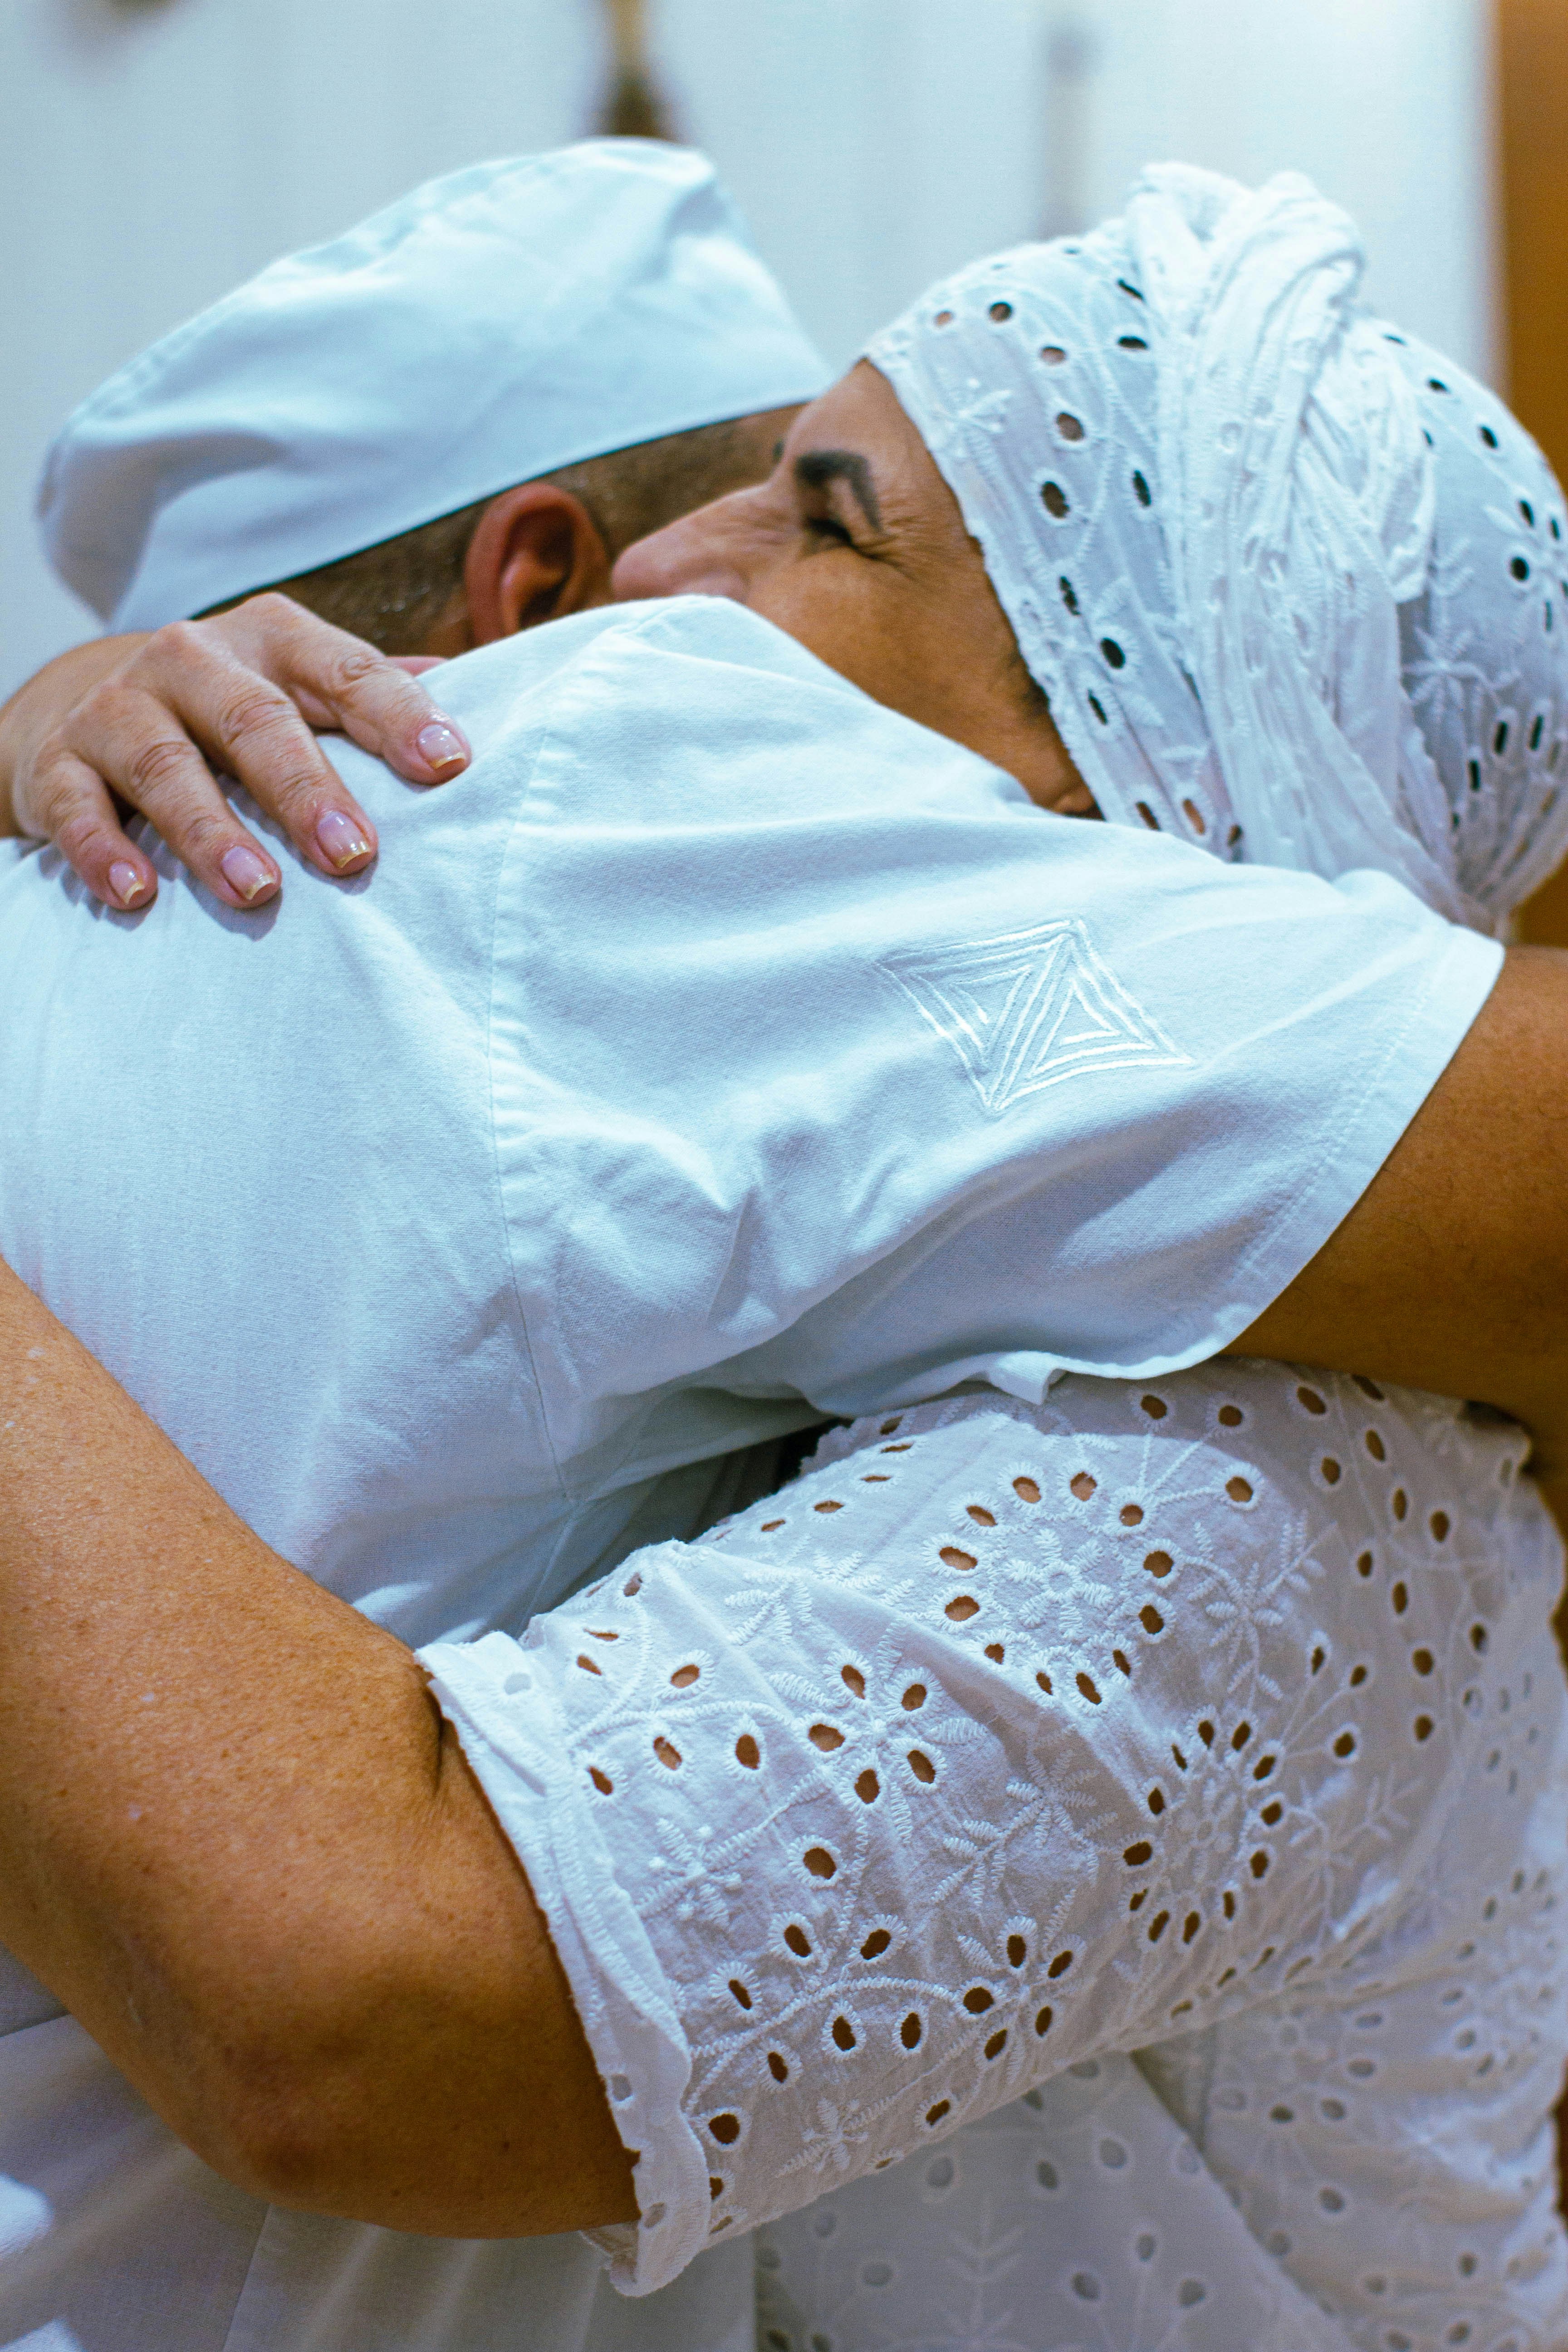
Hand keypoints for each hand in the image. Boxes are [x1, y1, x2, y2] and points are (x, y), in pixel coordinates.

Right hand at [0, 596, 471, 911]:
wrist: (85, 703)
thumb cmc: (230, 710)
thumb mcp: (299, 686)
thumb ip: (374, 694)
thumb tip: (472, 687)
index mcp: (272, 639)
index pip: (345, 671)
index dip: (399, 715)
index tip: (450, 766)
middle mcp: (192, 661)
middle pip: (254, 720)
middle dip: (305, 790)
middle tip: (353, 856)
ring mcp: (118, 709)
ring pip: (166, 765)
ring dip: (210, 832)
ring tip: (257, 892)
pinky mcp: (57, 763)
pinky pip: (77, 806)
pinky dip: (104, 851)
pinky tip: (137, 896)